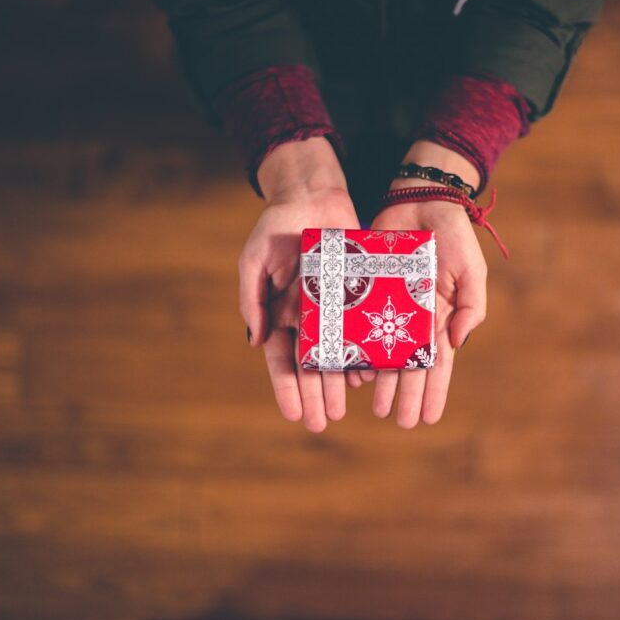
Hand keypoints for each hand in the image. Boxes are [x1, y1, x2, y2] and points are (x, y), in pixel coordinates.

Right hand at [239, 138, 360, 432]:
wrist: (313, 196)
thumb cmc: (278, 226)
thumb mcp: (255, 259)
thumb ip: (252, 298)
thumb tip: (255, 341)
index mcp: (280, 314)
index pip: (282, 360)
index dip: (287, 388)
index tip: (294, 414)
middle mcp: (308, 318)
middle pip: (311, 366)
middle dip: (314, 395)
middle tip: (322, 423)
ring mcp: (334, 309)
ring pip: (337, 354)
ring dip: (338, 383)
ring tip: (342, 408)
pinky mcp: (358, 296)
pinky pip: (362, 331)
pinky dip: (364, 353)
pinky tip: (367, 375)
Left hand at [369, 141, 487, 427]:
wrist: (419, 200)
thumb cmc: (451, 235)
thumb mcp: (471, 270)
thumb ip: (470, 305)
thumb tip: (457, 342)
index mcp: (440, 318)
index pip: (438, 364)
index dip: (434, 391)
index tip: (429, 418)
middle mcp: (413, 319)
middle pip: (408, 366)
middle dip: (405, 395)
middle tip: (399, 421)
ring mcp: (388, 307)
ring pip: (382, 352)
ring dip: (380, 381)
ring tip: (374, 406)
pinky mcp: (365, 291)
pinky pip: (358, 325)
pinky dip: (356, 348)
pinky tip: (352, 371)